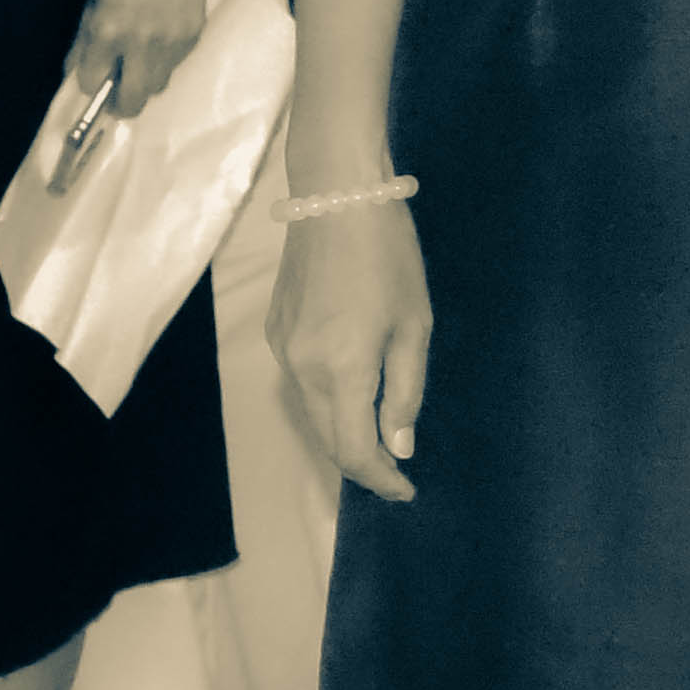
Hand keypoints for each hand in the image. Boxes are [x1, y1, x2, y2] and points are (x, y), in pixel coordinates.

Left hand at [56, 0, 215, 174]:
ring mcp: (172, 41)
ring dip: (145, 80)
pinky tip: (160, 38)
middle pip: (131, 101)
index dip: (90, 80)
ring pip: (157, 86)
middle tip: (116, 94)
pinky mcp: (193, 34)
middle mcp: (141, 43)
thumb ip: (85, 40)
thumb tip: (78, 72)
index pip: (91, 82)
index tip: (92, 74)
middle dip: (119, 103)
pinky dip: (164, 60)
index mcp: (108, 32)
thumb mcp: (92, 0)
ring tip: (140, 59)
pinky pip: (176, 64)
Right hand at [271, 190, 431, 503]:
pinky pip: (301, 384)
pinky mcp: (274, 333)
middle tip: (396, 475)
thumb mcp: (414, 325)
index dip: (380, 479)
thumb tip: (399, 448)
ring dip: (343, 433)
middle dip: (362, 464)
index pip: (355, 450)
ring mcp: (282, 351)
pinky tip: (352, 395)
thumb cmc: (388, 255)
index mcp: (342, 369)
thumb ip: (405, 391)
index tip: (406, 491)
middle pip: (328, 439)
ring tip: (379, 441)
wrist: (336, 198)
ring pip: (312, 414)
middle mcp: (302, 369)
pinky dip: (327, 401)